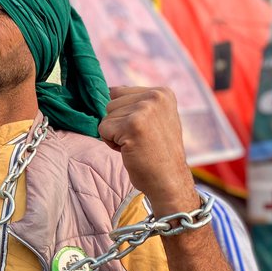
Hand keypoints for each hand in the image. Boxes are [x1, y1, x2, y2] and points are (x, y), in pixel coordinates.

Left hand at [98, 86, 196, 213]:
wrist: (168, 180)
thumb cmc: (157, 152)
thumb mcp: (155, 118)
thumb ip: (137, 102)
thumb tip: (109, 90)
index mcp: (162, 92)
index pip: (118, 92)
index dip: (124, 115)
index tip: (144, 130)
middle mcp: (155, 96)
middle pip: (111, 103)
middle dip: (118, 124)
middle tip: (140, 140)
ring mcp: (144, 109)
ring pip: (106, 116)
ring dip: (115, 134)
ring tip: (136, 144)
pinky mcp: (132, 125)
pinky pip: (103, 129)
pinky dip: (111, 143)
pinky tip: (130, 150)